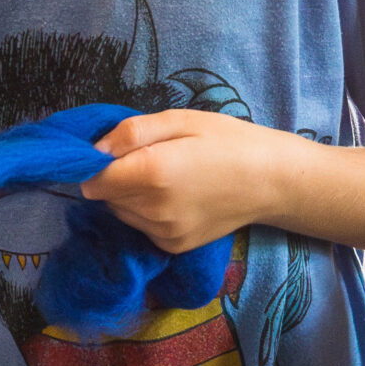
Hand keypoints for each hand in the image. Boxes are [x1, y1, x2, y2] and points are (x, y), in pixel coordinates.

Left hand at [82, 109, 290, 252]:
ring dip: (129, 196)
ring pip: (120, 213)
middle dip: (115, 178)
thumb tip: (93, 150)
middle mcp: (154, 210)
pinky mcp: (174, 246)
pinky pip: (141, 227)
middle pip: (104, 197)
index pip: (92, 179)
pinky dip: (146, 213)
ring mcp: (164, 232)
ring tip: (166, 177)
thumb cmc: (227, 141)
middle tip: (149, 158)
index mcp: (152, 173)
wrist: (272, 181)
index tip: (114, 152)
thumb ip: (131, 132)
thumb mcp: (179, 119)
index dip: (95, 164)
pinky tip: (175, 197)